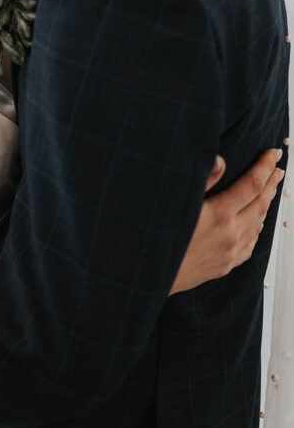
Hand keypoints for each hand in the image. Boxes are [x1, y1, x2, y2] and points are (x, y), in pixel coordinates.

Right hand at [170, 148, 284, 294]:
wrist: (149, 275)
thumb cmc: (156, 234)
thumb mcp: (177, 202)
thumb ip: (202, 180)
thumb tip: (220, 160)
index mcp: (219, 215)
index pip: (251, 185)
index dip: (264, 166)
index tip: (274, 153)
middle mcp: (230, 235)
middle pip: (260, 204)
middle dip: (271, 184)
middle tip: (278, 168)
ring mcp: (229, 253)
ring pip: (257, 225)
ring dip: (265, 205)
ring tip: (268, 191)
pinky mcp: (225, 266)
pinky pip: (250, 244)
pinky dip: (256, 228)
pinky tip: (254, 222)